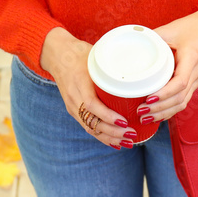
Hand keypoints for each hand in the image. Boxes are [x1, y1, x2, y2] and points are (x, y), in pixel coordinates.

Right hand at [39, 27, 134, 148]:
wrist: (57, 56)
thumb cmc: (80, 54)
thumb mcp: (96, 56)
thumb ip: (112, 66)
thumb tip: (139, 72)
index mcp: (79, 83)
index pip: (91, 105)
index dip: (108, 116)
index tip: (124, 121)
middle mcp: (73, 98)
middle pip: (92, 122)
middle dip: (113, 132)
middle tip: (132, 134)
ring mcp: (72, 106)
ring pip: (90, 128)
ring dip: (109, 138)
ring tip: (128, 142)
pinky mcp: (74, 111)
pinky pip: (88, 127)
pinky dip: (102, 136)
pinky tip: (115, 142)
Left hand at [145, 4, 197, 121]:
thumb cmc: (191, 28)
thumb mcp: (170, 29)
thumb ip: (153, 37)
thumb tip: (131, 45)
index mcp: (191, 58)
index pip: (180, 82)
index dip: (164, 93)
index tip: (148, 98)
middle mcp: (196, 73)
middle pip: (180, 98)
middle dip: (160, 108)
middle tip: (140, 111)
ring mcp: (196, 80)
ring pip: (182, 103)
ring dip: (164, 113)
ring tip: (145, 118)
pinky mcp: (193, 84)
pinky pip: (183, 101)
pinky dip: (170, 111)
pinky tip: (157, 117)